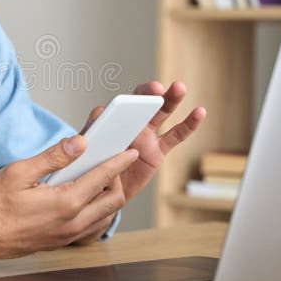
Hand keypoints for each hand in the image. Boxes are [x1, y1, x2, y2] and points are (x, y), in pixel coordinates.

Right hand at [0, 133, 138, 258]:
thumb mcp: (21, 171)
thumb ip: (54, 156)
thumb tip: (78, 143)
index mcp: (65, 203)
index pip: (102, 178)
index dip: (119, 162)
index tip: (129, 152)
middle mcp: (71, 223)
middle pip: (113, 200)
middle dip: (117, 179)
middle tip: (110, 163)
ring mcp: (68, 235)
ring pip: (105, 216)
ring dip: (108, 197)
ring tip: (98, 178)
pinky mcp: (61, 242)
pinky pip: (91, 226)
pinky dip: (96, 211)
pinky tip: (84, 198)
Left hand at [69, 83, 204, 244]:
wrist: (100, 193)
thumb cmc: (88, 169)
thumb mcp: (81, 155)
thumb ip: (83, 140)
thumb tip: (84, 131)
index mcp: (109, 122)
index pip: (117, 106)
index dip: (126, 100)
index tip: (132, 99)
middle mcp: (128, 124)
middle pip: (140, 103)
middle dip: (148, 93)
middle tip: (157, 89)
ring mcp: (145, 136)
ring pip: (160, 114)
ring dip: (170, 100)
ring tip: (179, 87)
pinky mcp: (158, 151)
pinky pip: (175, 136)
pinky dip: (188, 124)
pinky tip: (200, 112)